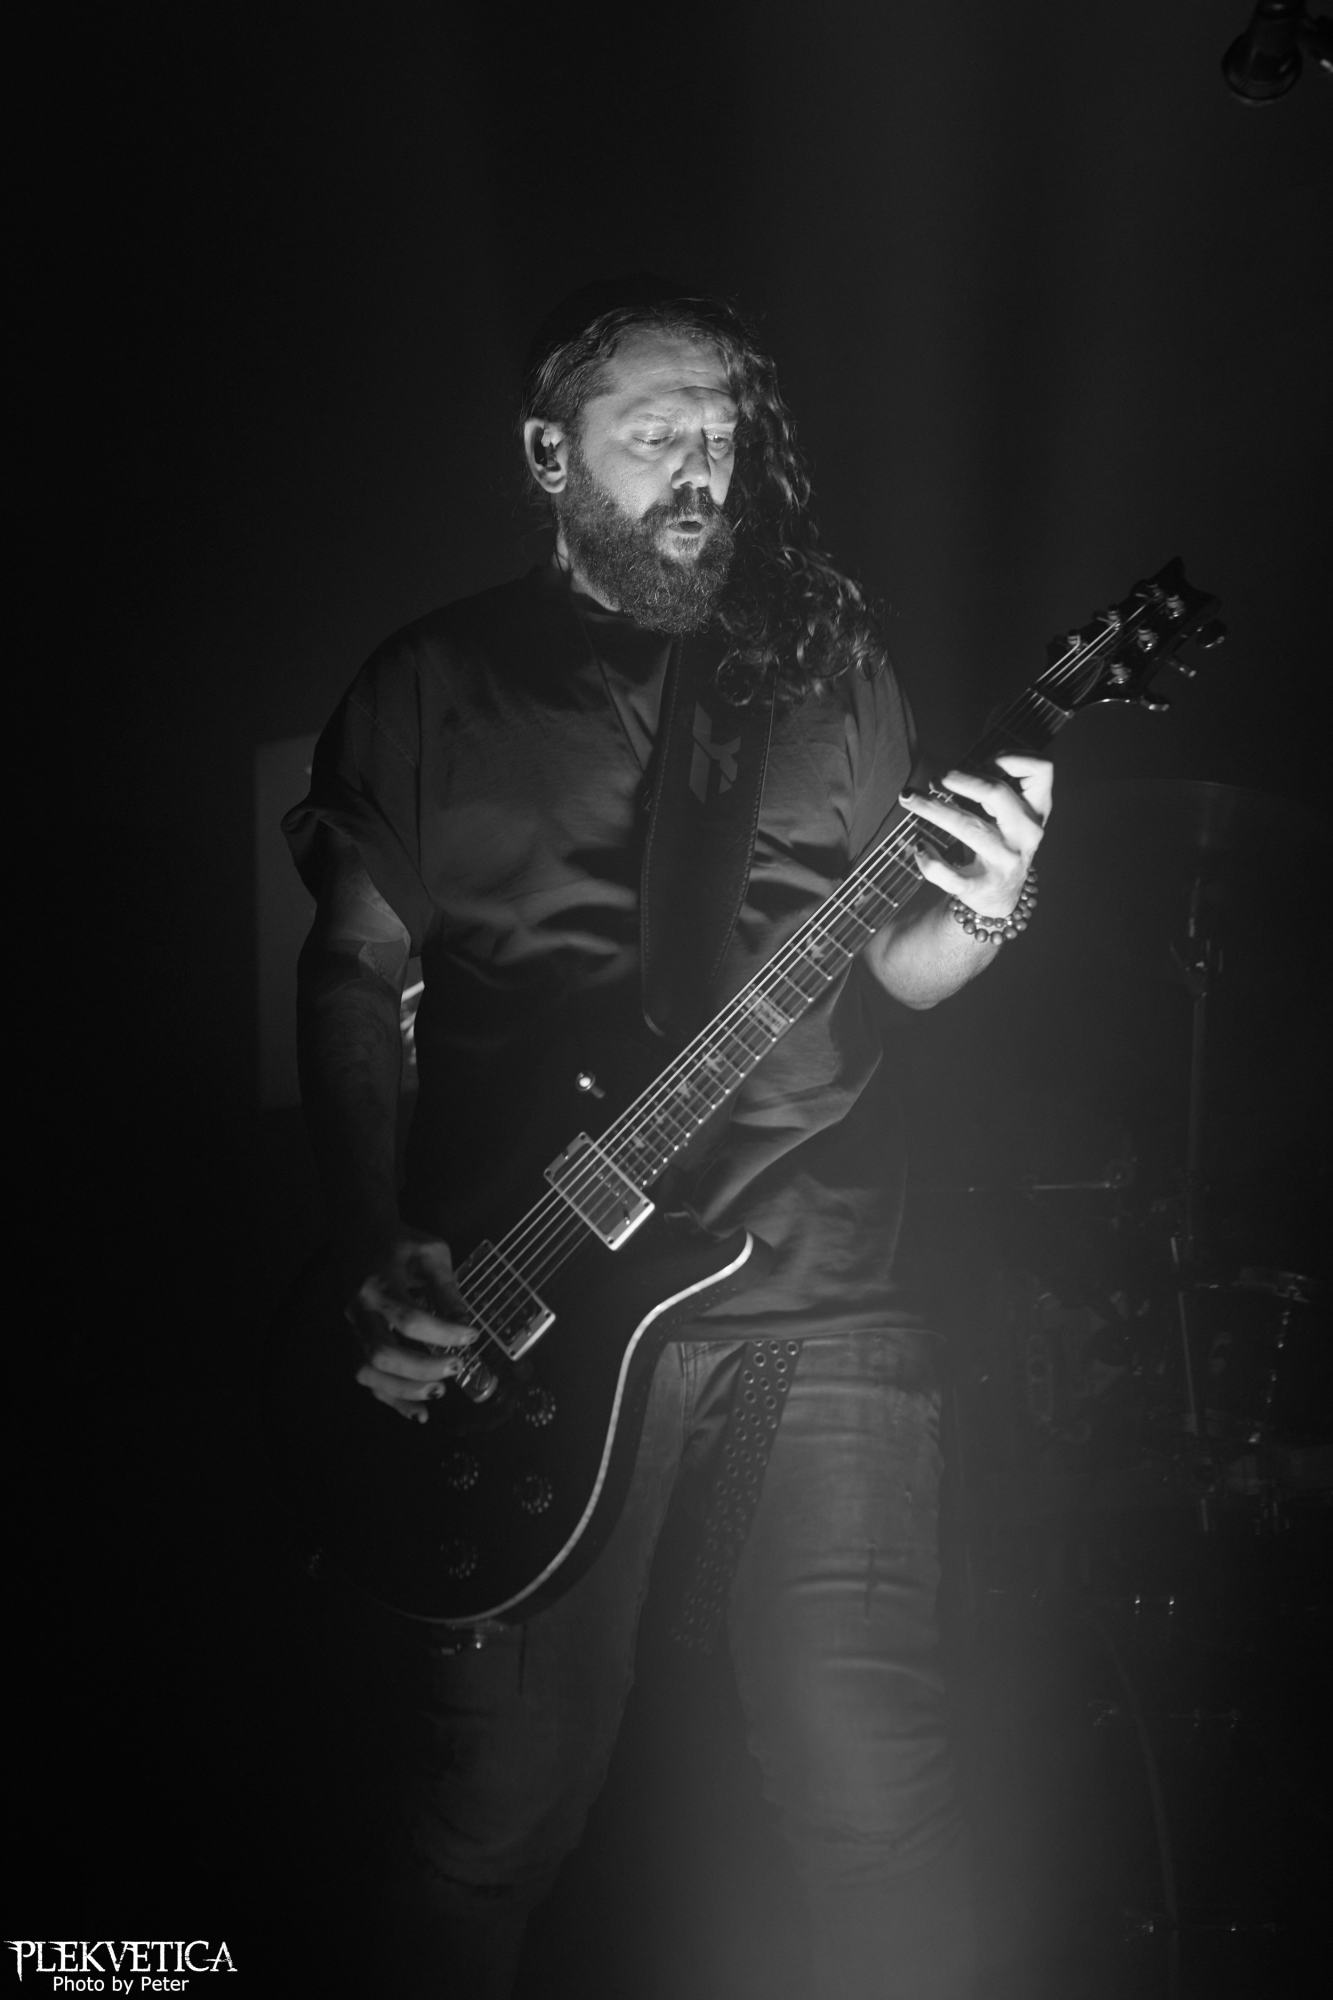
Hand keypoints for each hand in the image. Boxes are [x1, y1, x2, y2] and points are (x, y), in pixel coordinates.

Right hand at [344, 1230, 479, 1422]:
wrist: (356, 1231)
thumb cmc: (399, 1241)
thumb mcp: (431, 1253)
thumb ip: (447, 1289)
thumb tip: (465, 1326)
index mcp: (379, 1283)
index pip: (409, 1318)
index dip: (443, 1333)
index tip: (472, 1336)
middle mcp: (359, 1309)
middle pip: (381, 1353)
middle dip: (421, 1368)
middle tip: (455, 1367)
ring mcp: (350, 1327)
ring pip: (367, 1372)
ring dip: (404, 1389)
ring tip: (439, 1390)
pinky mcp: (350, 1339)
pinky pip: (366, 1377)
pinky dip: (392, 1399)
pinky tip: (419, 1412)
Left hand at [902, 753, 1052, 918]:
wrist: (1002, 898)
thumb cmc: (1002, 842)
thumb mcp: (1012, 814)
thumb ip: (993, 787)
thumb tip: (944, 772)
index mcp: (1037, 810)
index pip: (1042, 770)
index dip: (1013, 756)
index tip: (986, 760)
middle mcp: (1025, 834)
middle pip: (997, 793)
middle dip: (963, 779)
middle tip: (938, 776)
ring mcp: (1004, 862)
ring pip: (967, 827)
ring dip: (932, 808)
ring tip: (908, 797)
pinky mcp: (979, 886)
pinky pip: (949, 874)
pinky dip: (928, 859)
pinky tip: (918, 845)